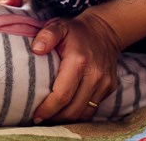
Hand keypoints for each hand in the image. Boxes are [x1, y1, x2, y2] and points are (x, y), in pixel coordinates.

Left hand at [31, 8, 122, 122]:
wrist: (104, 31)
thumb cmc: (75, 31)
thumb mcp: (58, 26)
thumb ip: (46, 35)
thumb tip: (36, 50)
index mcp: (79, 61)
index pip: (62, 94)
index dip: (48, 108)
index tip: (36, 115)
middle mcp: (95, 75)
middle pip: (73, 109)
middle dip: (55, 117)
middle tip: (40, 117)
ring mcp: (104, 83)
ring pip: (84, 112)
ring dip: (66, 119)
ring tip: (51, 116)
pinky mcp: (110, 88)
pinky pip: (93, 108)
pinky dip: (78, 113)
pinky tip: (66, 111)